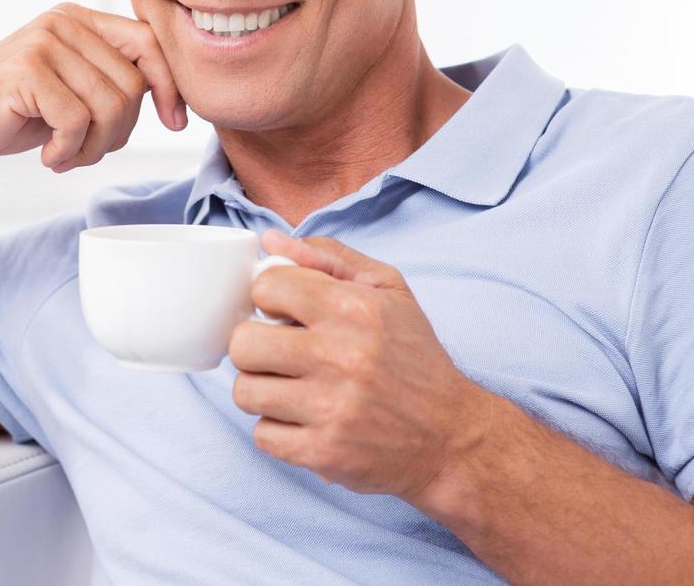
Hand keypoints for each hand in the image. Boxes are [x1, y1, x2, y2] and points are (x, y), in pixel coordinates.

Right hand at [0, 2, 186, 173]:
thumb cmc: (2, 116)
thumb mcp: (65, 90)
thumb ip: (106, 80)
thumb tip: (171, 95)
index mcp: (76, 19)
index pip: (149, 42)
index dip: (169, 85)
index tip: (176, 122)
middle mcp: (62, 21)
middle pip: (133, 83)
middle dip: (119, 132)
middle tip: (83, 152)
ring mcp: (44, 42)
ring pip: (112, 105)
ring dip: (93, 147)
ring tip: (63, 155)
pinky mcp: (28, 71)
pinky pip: (79, 122)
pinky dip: (68, 152)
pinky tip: (46, 155)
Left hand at [229, 230, 496, 503]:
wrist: (451, 436)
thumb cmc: (414, 357)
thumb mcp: (388, 290)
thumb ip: (327, 258)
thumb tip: (270, 240)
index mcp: (354, 309)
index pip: (266, 288)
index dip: (270, 300)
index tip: (285, 314)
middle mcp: (340, 356)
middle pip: (243, 344)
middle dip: (256, 347)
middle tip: (281, 355)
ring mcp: (330, 408)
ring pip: (245, 391)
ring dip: (263, 390)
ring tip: (292, 388)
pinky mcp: (324, 452)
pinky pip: (262, 434)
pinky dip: (278, 429)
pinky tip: (305, 421)